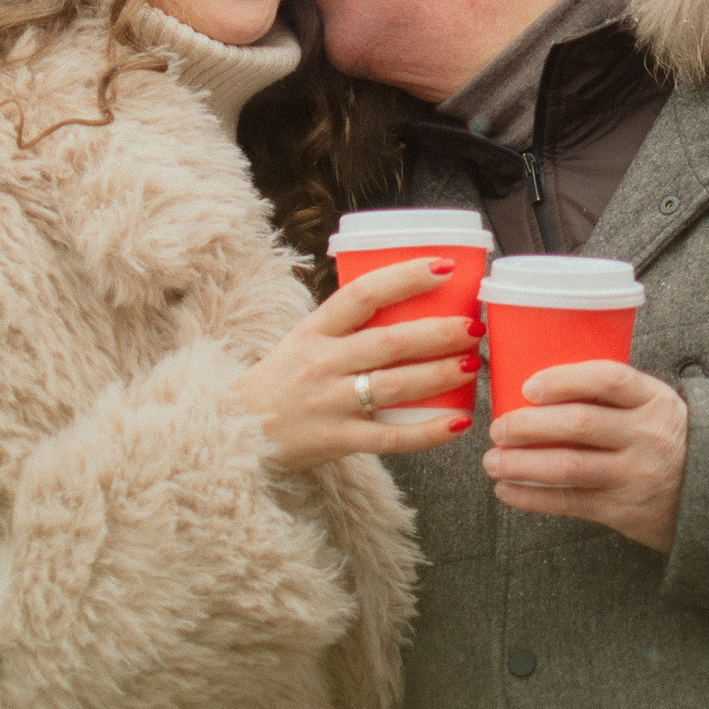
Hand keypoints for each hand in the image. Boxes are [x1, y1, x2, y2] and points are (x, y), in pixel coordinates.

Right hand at [234, 258, 480, 472]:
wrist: (235, 428)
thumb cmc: (282, 380)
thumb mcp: (303, 339)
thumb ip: (346, 325)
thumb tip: (408, 299)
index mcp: (314, 330)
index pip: (363, 294)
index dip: (405, 278)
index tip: (444, 268)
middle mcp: (322, 363)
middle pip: (390, 342)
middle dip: (438, 333)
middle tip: (473, 327)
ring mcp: (330, 403)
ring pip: (395, 386)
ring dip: (439, 374)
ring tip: (470, 365)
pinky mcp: (338, 439)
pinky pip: (391, 437)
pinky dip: (428, 432)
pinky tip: (458, 423)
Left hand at [484, 361, 689, 551]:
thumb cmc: (667, 441)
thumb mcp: (654, 407)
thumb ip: (612, 396)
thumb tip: (535, 389)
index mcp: (654, 400)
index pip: (607, 379)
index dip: (563, 380)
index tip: (528, 387)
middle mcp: (647, 436)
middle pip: (579, 424)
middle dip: (528, 425)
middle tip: (497, 428)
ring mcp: (636, 476)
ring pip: (568, 467)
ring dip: (521, 464)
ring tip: (493, 461)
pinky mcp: (625, 511)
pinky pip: (569, 503)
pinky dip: (532, 497)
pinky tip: (508, 490)